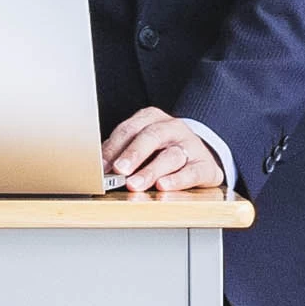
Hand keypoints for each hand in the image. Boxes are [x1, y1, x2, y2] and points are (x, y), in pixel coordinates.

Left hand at [101, 108, 226, 194]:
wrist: (202, 157)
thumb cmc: (163, 152)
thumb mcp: (143, 146)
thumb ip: (122, 153)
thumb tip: (99, 169)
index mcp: (152, 119)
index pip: (130, 129)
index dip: (114, 147)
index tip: (101, 165)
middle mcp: (173, 128)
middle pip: (151, 136)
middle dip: (133, 154)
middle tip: (119, 170)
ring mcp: (191, 146)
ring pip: (171, 155)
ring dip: (151, 171)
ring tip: (136, 183)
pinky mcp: (205, 166)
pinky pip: (192, 172)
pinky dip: (177, 180)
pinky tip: (163, 186)